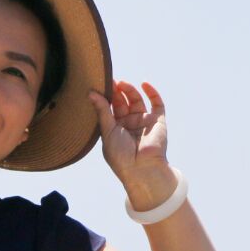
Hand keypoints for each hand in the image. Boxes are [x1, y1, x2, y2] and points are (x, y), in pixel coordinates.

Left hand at [87, 79, 173, 196]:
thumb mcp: (107, 131)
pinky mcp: (158, 121)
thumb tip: (91, 93)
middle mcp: (130, 124)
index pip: (110, 108)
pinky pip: (157, 104)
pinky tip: (144, 84)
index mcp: (115, 128)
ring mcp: (144, 122)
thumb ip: (102, 111)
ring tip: (122, 84)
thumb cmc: (121, 155)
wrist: (142, 169)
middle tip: (110, 81)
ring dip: (130, 90)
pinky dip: (152, 93)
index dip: (107, 96)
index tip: (100, 84)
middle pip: (123, 102)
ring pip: (137, 100)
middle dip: (117, 91)